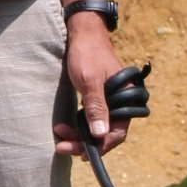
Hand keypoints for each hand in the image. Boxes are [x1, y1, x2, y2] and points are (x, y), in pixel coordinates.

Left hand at [53, 18, 129, 158]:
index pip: (118, 132)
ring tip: (60, 136)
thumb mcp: (90, 81)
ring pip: (96, 128)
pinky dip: (78, 125)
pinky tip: (64, 127)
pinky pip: (90, 119)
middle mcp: (120, 102)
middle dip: (85, 142)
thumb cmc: (87, 53)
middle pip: (106, 133)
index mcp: (126, 97)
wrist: (82, 32)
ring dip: (79, 135)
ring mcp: (109, 101)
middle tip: (63, 147)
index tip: (84, 154)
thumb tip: (100, 134)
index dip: (102, 146)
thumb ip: (96, 107)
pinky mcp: (98, 99)